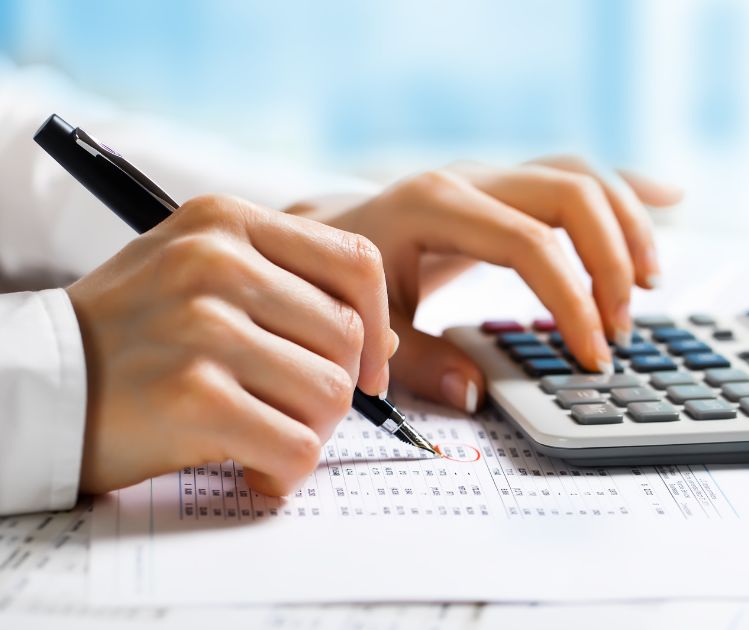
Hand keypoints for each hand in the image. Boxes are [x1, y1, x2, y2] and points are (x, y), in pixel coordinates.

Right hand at [68, 195, 396, 495]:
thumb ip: (292, 292)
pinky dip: (286, 470)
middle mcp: (216, 262)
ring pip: (331, 393)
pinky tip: (255, 468)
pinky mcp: (192, 396)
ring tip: (268, 436)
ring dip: (311, 431)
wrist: (34, 385)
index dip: (378, 320)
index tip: (364, 365)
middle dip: (338, 387)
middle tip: (296, 410)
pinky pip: (297, 445)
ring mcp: (203, 327)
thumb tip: (385, 340)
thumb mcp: (204, 280)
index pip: (355, 260)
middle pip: (348, 333)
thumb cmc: (133, 334)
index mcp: (225, 223)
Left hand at [288, 155, 680, 412]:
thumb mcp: (368, 326)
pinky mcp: (505, 187)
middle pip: (570, 193)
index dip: (571, 300)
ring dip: (628, 225)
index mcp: (433, 206)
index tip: (592, 357)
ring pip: (580, 176)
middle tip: (622, 328)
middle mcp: (468, 178)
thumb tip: (475, 394)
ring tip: (650, 285)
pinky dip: (624, 188)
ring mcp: (490, 176)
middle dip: (611, 261)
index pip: (529, 244)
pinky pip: (573, 176)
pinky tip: (670, 197)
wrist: (324, 235)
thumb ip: (416, 361)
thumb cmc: (345, 282)